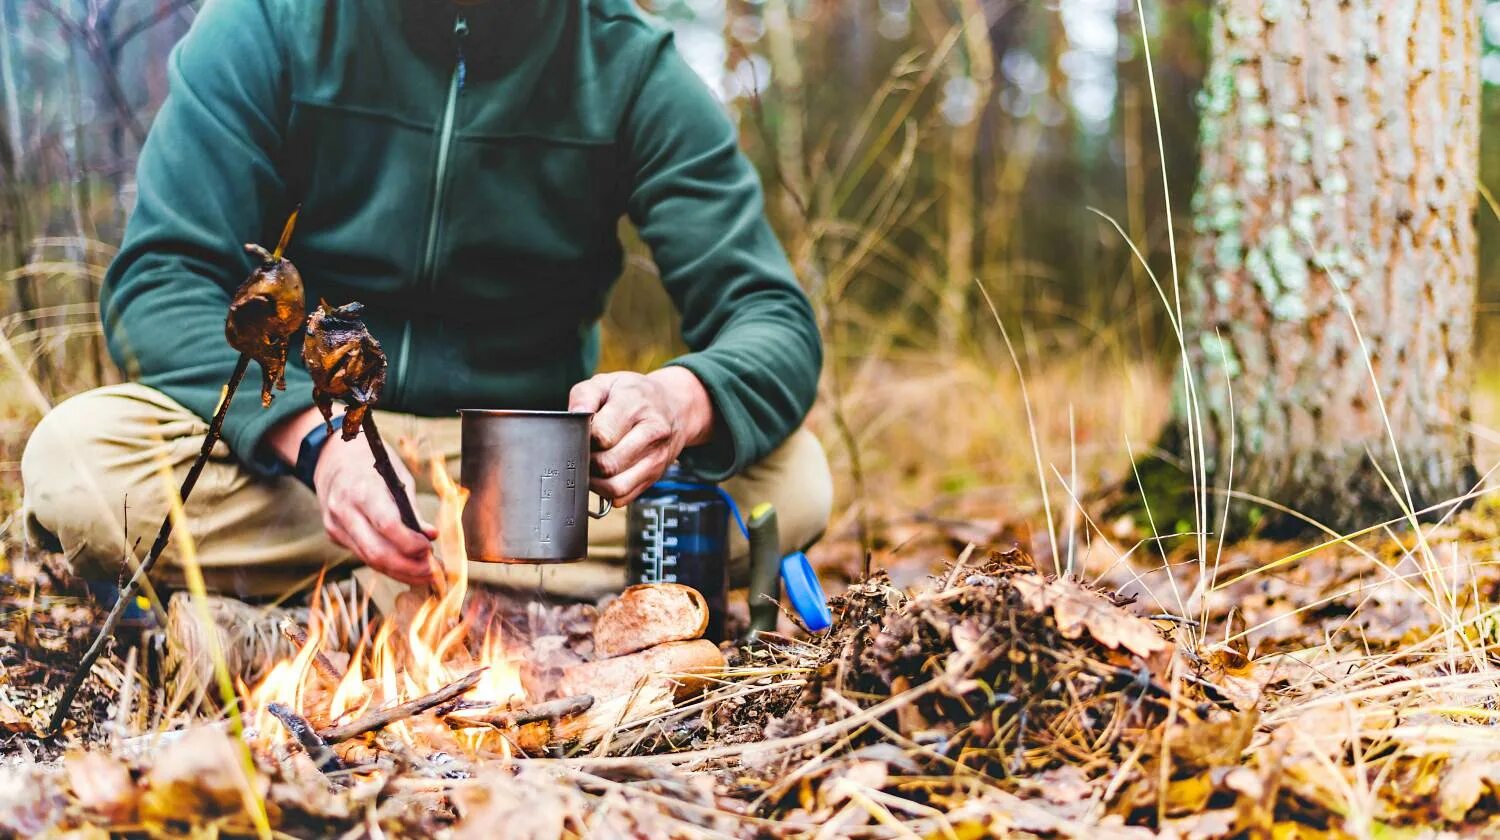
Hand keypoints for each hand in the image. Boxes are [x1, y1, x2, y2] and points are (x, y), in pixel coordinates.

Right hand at [313, 432, 436, 584]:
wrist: (334, 457)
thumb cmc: (372, 464)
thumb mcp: (397, 477)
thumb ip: (411, 509)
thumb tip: (432, 535)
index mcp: (362, 490)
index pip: (387, 525)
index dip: (411, 543)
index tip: (430, 549)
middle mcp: (344, 510)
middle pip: (377, 552)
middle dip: (409, 567)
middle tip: (434, 570)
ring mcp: (336, 525)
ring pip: (370, 560)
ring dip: (401, 572)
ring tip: (426, 573)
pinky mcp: (334, 534)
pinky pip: (363, 555)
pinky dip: (387, 564)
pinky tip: (407, 567)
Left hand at [568, 367, 713, 504]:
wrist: (675, 407)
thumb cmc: (634, 395)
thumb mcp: (607, 383)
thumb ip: (584, 395)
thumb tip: (574, 416)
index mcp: (636, 406)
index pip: (602, 435)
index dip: (583, 438)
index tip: (581, 433)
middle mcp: (652, 433)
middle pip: (608, 464)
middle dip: (587, 462)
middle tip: (583, 451)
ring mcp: (656, 458)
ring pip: (616, 487)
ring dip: (595, 482)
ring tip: (590, 466)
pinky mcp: (655, 476)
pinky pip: (624, 497)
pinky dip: (607, 492)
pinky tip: (604, 476)